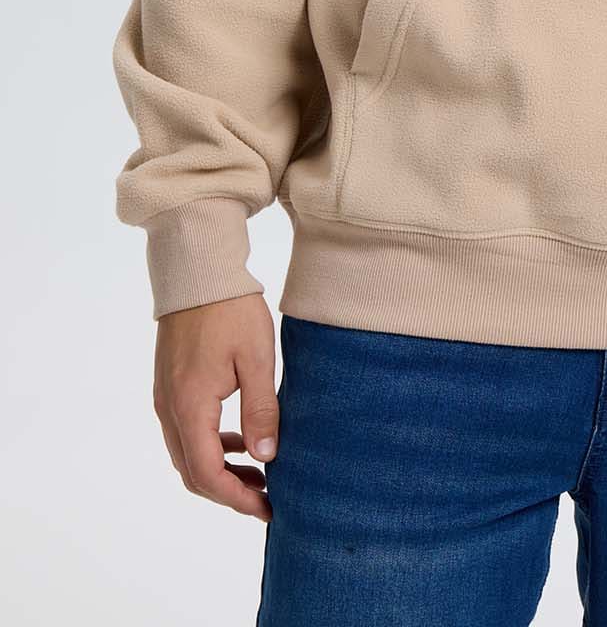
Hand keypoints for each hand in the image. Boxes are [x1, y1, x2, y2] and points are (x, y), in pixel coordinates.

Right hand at [153, 292, 277, 519]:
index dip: (237, 498)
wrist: (198, 272)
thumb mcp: (255, 359)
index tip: (268, 508)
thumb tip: (267, 458)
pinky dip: (211, 446)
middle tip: (266, 498)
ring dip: (220, 470)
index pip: (208, 474)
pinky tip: (240, 440)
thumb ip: (261, 411)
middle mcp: (170, 409)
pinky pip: (186, 431)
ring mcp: (166, 398)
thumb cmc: (230, 310)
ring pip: (187, 454)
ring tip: (260, 472)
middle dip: (229, 491)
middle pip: (193, 472)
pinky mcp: (170, 386)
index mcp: (190, 407)